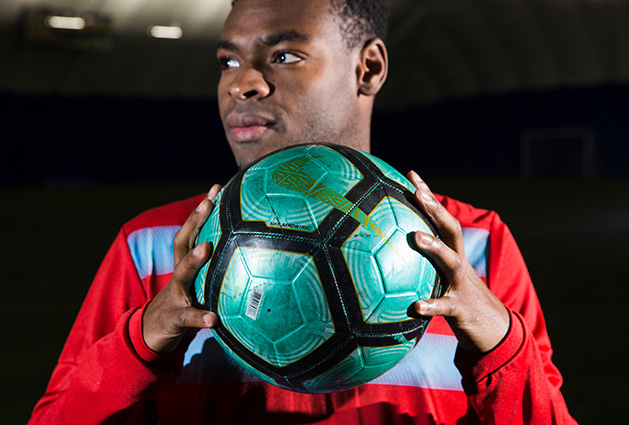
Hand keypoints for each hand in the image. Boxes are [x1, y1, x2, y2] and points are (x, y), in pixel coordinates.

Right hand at [142, 184, 221, 352]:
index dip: (203, 210)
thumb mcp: (199, 283)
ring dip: (193, 259)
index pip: (193, 231)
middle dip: (195, 221)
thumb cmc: (186, 302)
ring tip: (207, 248)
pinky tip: (214, 318)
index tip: (217, 187)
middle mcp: (179, 273)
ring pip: (182, 274)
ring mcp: (176, 294)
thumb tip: (254, 253)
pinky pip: (188, 317)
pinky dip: (200, 317)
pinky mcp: (175, 318)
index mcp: (186, 263)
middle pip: (183, 242)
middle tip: (208, 203)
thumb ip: (218, 268)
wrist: (152, 332)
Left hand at [407, 171, 509, 353]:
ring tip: (416, 237)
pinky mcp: (461, 309)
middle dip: (435, 210)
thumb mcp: (441, 274)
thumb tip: (383, 247)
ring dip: (435, 248)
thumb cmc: (455, 296)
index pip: (439, 218)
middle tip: (417, 193)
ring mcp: (461, 284)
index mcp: (452, 252)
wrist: (491, 327)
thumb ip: (420, 261)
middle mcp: (458, 262)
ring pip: (451, 262)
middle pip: (450, 230)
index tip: (410, 174)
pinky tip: (415, 307)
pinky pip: (445, 306)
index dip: (427, 195)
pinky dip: (431, 306)